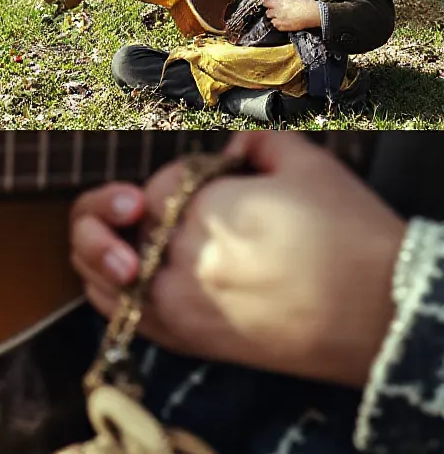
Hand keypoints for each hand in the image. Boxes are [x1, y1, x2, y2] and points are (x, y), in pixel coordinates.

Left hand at [70, 132, 405, 388]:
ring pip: (107, 275)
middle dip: (138, 211)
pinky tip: (122, 278)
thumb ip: (252, 144)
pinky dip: (110, 294)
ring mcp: (182, 308)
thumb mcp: (302, 162)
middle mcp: (182, 261)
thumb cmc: (345, 234)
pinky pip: (123, 318)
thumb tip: (228, 154)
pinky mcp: (191, 343)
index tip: (215, 182)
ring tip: (123, 238)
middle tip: (162, 206)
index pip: (159, 187)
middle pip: (129, 228)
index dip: (181, 178)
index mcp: (204, 211)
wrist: (379, 312)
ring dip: (106, 251)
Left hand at [263, 0, 320, 31]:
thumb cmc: (304, 2)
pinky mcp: (280, 24)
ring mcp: (277, 15)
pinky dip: (277, 22)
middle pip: (266, 4)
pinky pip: (274, 24)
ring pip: (268, 14)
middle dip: (269, 5)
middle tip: (275, 6)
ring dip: (272, 14)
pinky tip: (282, 20)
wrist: (310, 13)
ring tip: (279, 14)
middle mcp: (276, 5)